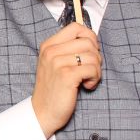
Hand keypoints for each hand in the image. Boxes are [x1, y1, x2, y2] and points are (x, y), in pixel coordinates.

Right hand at [31, 23, 102, 137]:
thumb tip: (92, 40)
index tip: (90, 51)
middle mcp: (51, 51)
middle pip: (87, 41)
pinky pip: (92, 69)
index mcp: (48, 45)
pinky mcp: (66, 75)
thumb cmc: (53, 88)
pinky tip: (87, 86)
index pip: (76, 27)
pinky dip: (95, 79)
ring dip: (96, 70)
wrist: (43, 112)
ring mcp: (57, 63)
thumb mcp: (55, 63)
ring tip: (88, 79)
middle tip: (90, 70)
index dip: (89, 37)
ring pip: (92, 56)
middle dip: (96, 56)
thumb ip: (68, 49)